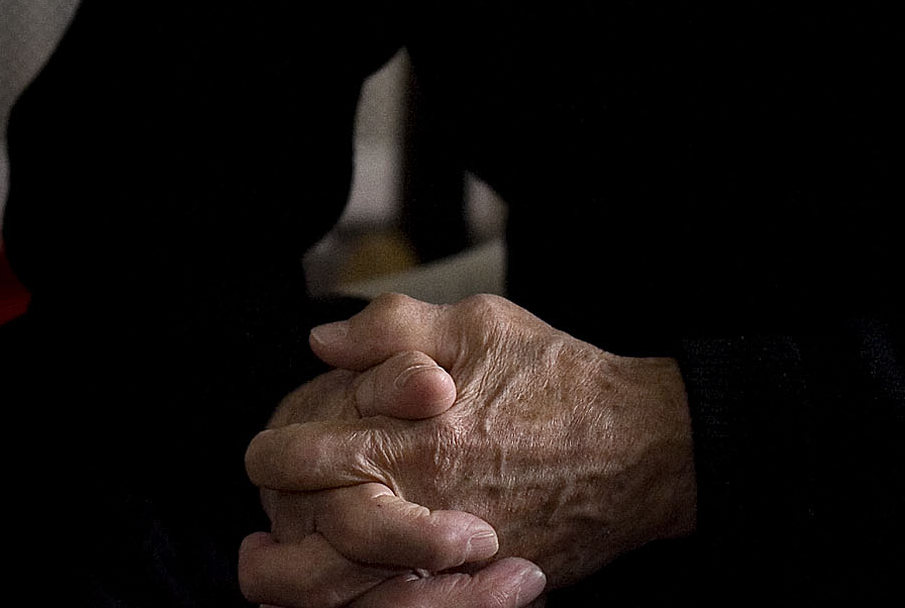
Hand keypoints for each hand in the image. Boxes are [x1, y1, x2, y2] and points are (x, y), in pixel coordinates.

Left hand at [245, 294, 695, 593]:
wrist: (642, 448)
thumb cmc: (559, 380)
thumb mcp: (477, 325)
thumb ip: (391, 329)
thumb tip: (322, 345)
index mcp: (409, 439)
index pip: (300, 459)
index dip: (271, 456)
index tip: (268, 454)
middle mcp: (420, 506)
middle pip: (311, 546)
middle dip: (277, 539)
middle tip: (261, 538)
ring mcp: (450, 557)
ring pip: (350, 596)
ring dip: (307, 587)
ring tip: (281, 574)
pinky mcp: (482, 584)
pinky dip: (374, 605)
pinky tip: (355, 592)